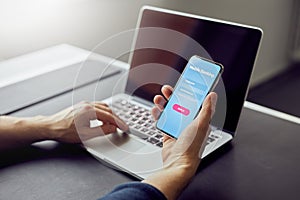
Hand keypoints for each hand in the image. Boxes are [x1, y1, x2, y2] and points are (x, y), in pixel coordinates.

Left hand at [45, 101, 128, 142]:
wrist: (49, 127)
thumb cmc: (63, 131)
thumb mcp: (85, 135)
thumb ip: (102, 131)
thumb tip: (112, 128)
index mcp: (89, 111)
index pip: (110, 116)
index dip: (119, 123)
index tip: (125, 128)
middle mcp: (87, 105)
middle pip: (108, 110)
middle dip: (116, 119)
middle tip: (121, 127)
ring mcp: (84, 105)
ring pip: (103, 108)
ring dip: (109, 116)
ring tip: (113, 125)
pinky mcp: (81, 107)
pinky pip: (96, 107)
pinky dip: (103, 114)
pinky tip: (102, 121)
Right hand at [143, 85, 216, 199]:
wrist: (178, 164)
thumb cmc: (192, 146)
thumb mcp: (201, 124)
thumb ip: (207, 109)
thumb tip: (212, 95)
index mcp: (199, 120)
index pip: (196, 102)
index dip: (190, 92)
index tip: (186, 83)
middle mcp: (189, 123)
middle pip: (180, 104)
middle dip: (173, 95)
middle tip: (167, 89)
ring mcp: (178, 128)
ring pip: (170, 111)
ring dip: (163, 104)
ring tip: (158, 98)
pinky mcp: (168, 134)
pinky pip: (162, 121)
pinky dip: (158, 115)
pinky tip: (155, 110)